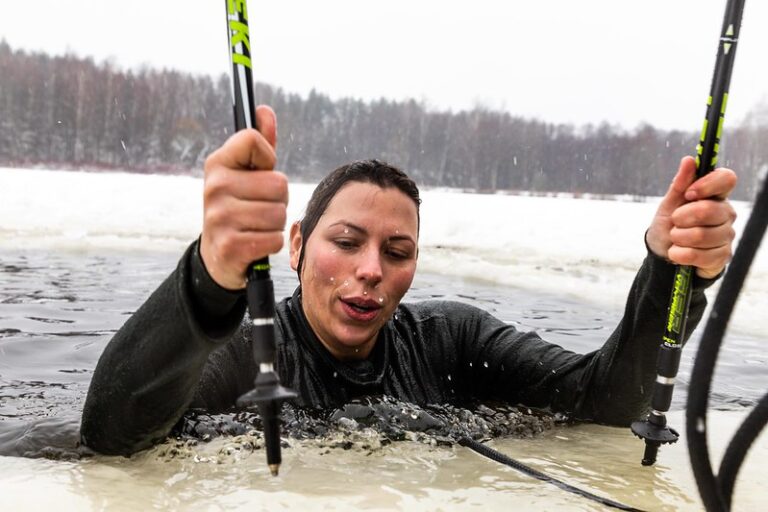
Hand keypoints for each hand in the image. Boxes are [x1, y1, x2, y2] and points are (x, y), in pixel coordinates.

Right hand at [200, 105, 287, 289]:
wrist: (217, 254)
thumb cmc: (238, 206)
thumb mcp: (245, 173)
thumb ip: (259, 143)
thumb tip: (265, 111)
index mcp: (217, 163)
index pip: (254, 140)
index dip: (268, 158)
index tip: (258, 172)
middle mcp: (214, 187)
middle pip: (279, 183)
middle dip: (279, 199)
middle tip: (260, 206)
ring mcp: (219, 217)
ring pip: (279, 213)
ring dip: (276, 223)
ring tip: (257, 224)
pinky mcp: (230, 245)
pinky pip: (275, 238)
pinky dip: (272, 242)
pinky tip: (255, 240)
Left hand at [646, 156, 736, 278]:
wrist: (662, 253)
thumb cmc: (668, 224)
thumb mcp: (669, 204)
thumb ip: (680, 184)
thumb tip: (689, 160)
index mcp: (715, 196)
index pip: (727, 179)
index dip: (706, 185)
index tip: (688, 194)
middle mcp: (726, 213)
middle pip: (708, 210)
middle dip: (681, 218)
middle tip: (675, 222)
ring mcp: (726, 235)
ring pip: (702, 235)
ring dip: (678, 238)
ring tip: (675, 238)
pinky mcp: (722, 256)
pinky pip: (699, 256)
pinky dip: (680, 254)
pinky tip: (677, 253)